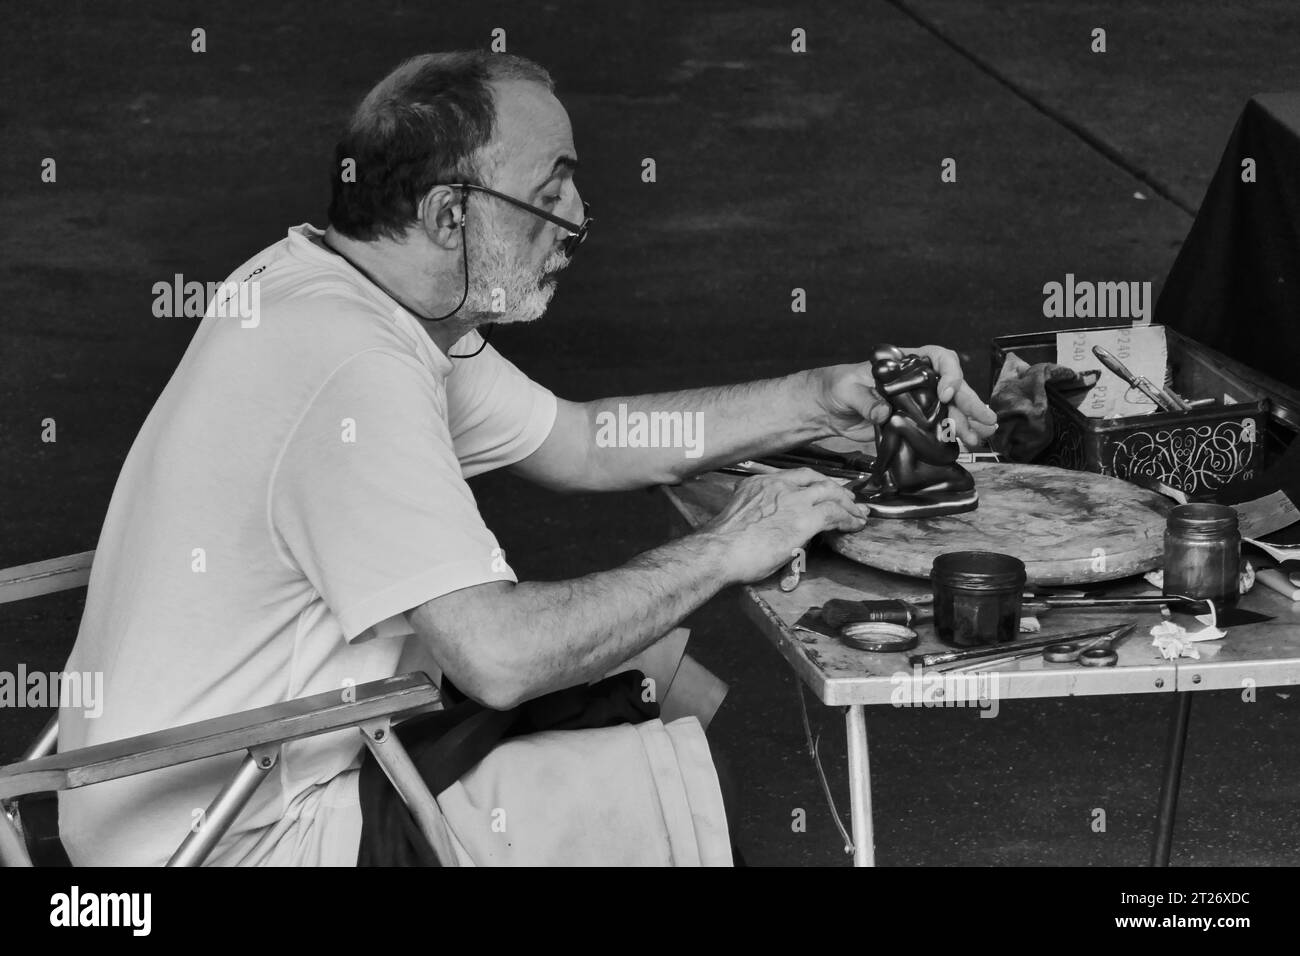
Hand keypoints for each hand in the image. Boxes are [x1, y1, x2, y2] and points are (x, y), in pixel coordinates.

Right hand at [701, 468, 868, 584]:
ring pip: (831, 493)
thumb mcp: (741, 515)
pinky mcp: (805, 518)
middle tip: (847, 499)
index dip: (814, 482)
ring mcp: (793, 500)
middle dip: (836, 488)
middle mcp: (778, 484)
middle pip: (817, 479)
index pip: (796, 476)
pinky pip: (835, 513)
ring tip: (857, 513)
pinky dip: (849, 518)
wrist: (719, 552)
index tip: (822, 490)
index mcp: (761, 482)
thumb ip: (758, 511)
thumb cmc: (723, 543)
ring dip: (847, 504)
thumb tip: (769, 524)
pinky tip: (855, 525)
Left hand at [814, 346, 998, 446]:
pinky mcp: (912, 424)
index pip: (938, 358)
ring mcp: (917, 403)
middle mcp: (917, 382)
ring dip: (967, 422)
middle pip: (952, 387)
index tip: (945, 393)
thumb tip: (883, 413)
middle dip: (970, 402)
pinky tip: (966, 445)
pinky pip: (937, 428)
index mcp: (905, 364)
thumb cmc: (837, 386)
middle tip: (986, 419)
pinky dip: (952, 436)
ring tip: (983, 436)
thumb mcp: (847, 389)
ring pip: (950, 409)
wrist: (827, 408)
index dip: (948, 373)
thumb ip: (865, 400)